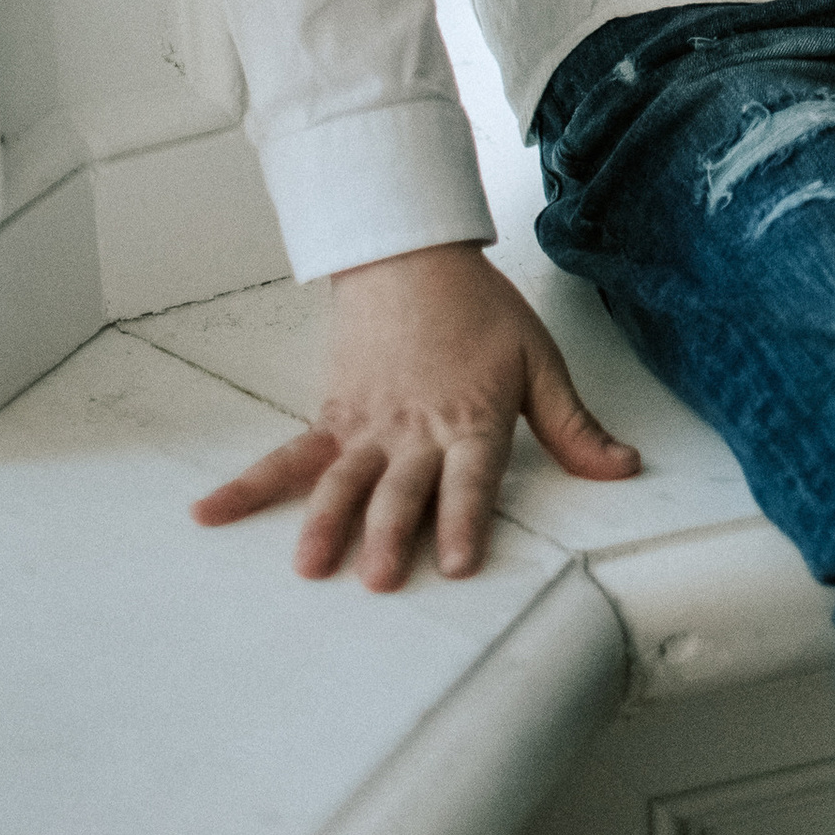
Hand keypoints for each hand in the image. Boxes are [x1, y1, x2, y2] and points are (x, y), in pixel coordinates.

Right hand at [189, 241, 640, 589]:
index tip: (457, 559)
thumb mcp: (538, 362)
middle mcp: (415, 430)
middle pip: (402, 487)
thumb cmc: (481, 313)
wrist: (414, 257)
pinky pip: (286, 457)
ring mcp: (367, 426)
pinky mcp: (331, 418)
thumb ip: (573, 426)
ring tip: (311, 564)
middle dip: (391, 534)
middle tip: (378, 578)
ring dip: (326, 522)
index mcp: (471, 418)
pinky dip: (246, 487)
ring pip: (343, 480)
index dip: (464, 518)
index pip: (470, 478)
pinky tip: (210, 513)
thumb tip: (624, 467)